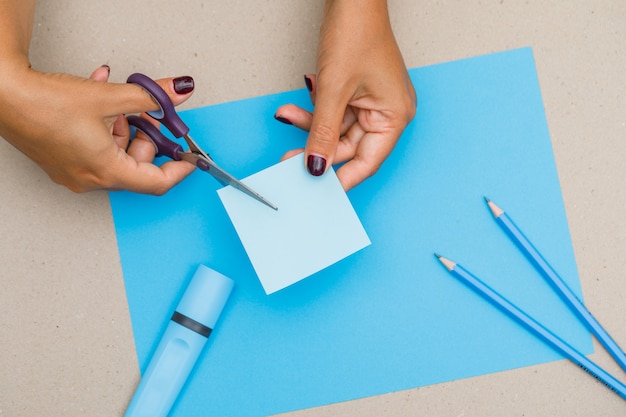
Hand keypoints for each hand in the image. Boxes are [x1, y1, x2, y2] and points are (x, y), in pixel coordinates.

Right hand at [0, 64, 196, 194]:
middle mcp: (90, 179)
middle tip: (148, 112)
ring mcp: (75, 172)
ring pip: (116, 152)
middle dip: (146, 135)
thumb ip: (150, 97)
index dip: (180, 169)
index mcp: (106, 172)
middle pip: (137, 164)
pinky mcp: (63, 160)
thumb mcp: (110, 97)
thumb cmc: (44, 104)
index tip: (192, 157)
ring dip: (124, 124)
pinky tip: (101, 97)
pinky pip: (96, 147)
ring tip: (117, 99)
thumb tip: (178, 92)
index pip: (157, 182)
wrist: (1, 94)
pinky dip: (105, 125)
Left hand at [274, 0, 415, 190]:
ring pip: (337, 130)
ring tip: (287, 120)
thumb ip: (322, 133)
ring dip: (311, 127)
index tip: (317, 191)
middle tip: (289, 159)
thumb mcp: (333, 90)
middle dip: (317, 148)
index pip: (367, 161)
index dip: (341, 178)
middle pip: (349, 147)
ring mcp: (373, 102)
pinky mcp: (358, 93)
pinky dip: (313, 112)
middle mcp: (388, 112)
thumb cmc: (357, 32)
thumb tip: (315, 166)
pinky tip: (293, 110)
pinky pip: (334, 113)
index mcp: (395, 116)